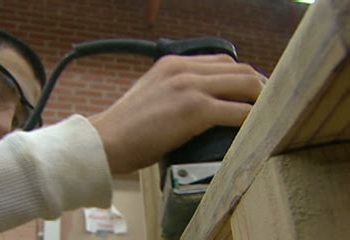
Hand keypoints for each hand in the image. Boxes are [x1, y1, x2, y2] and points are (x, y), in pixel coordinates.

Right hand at [89, 54, 264, 173]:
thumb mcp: (152, 95)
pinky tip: (257, 131)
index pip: (222, 62)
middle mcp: (184, 68)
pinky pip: (238, 111)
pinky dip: (253, 120)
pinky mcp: (194, 109)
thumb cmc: (127, 127)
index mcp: (173, 63)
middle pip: (240, 69)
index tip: (252, 94)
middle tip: (268, 106)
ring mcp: (190, 86)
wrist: (105, 140)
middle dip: (259, 87)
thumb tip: (202, 105)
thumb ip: (176, 91)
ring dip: (262, 101)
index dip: (243, 77)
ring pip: (245, 84)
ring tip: (268, 118)